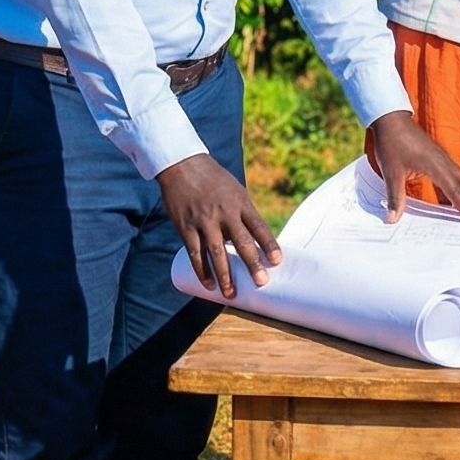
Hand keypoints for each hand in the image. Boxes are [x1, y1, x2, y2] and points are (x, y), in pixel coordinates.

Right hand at [159, 155, 281, 297]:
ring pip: (217, 253)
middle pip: (241, 243)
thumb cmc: (214, 179)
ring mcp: (204, 221)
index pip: (259, 227)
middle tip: (261, 283)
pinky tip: (209, 284)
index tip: (277, 261)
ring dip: (225, 276)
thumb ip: (244, 213)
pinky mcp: (186, 227)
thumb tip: (256, 240)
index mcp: (241, 203)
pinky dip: (202, 271)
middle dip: (252, 264)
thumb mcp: (236, 190)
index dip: (269, 244)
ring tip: (231, 294)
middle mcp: (225, 213)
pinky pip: (195, 253)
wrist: (182, 165)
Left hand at [368, 109, 459, 225]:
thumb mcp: (390, 172)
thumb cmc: (391, 143)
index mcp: (435, 166)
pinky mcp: (441, 159)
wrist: (391, 119)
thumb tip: (392, 220)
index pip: (455, 191)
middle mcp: (445, 163)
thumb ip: (395, 197)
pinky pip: (459, 177)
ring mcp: (445, 160)